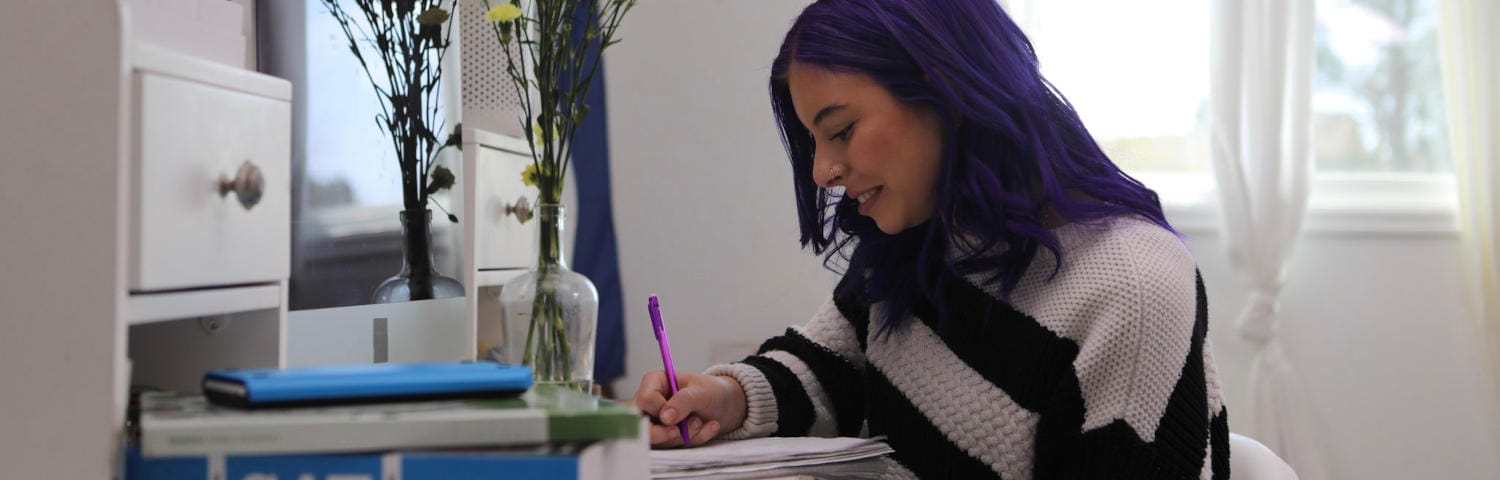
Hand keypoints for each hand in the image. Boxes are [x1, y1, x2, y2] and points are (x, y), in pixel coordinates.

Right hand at [631, 371, 746, 447]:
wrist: (726, 405)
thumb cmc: (711, 391)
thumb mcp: (701, 391)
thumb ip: (683, 401)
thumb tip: (665, 418)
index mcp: (654, 383)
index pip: (644, 400)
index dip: (660, 410)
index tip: (676, 414)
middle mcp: (649, 404)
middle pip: (641, 424)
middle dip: (664, 433)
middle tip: (681, 431)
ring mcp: (655, 422)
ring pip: (657, 439)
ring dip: (683, 436)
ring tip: (701, 422)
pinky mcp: (665, 437)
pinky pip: (672, 447)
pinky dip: (692, 441)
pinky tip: (708, 428)